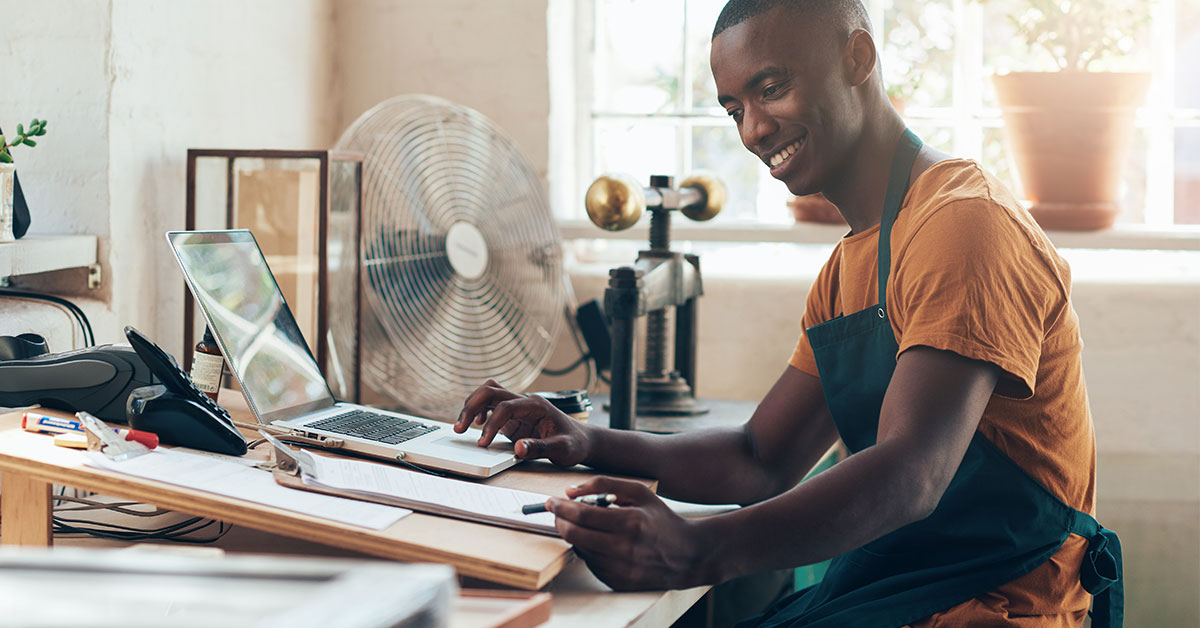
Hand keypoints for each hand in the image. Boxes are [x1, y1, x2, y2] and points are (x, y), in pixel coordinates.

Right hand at [456, 379, 591, 465]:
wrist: (581, 440)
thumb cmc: (574, 443)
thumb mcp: (562, 449)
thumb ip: (540, 448)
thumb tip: (518, 448)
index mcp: (536, 405)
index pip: (506, 406)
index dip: (492, 423)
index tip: (483, 442)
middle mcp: (525, 402)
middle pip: (491, 391)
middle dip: (472, 406)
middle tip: (460, 427)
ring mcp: (518, 408)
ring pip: (488, 394)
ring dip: (472, 406)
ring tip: (460, 426)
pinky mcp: (513, 417)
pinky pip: (491, 406)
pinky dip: (479, 412)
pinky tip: (477, 426)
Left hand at [550, 476, 714, 590]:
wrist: (688, 554)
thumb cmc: (661, 519)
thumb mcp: (639, 492)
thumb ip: (605, 485)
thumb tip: (570, 490)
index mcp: (631, 522)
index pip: (582, 514)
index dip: (561, 507)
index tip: (552, 501)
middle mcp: (625, 549)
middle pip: (574, 535)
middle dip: (560, 521)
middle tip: (558, 513)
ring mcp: (621, 569)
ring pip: (580, 550)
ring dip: (575, 536)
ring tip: (584, 526)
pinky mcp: (618, 583)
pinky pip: (591, 564)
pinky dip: (589, 551)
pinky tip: (600, 542)